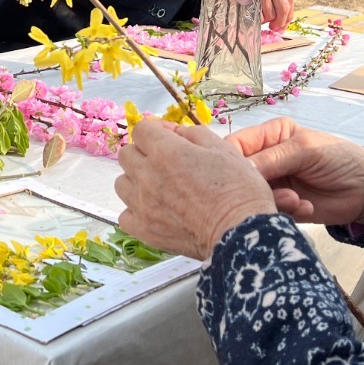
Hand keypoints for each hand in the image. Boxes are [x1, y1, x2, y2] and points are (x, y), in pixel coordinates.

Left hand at [114, 118, 276, 258]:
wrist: (241, 234)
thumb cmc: (238, 191)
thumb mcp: (223, 149)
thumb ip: (193, 134)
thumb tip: (174, 133)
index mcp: (167, 152)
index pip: (142, 129)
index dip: (157, 130)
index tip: (170, 138)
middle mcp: (148, 176)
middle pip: (127, 154)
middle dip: (144, 153)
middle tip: (165, 162)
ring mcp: (143, 205)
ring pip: (122, 183)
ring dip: (137, 181)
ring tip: (160, 188)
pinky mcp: (144, 230)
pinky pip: (125, 215)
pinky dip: (136, 211)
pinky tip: (155, 210)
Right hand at [229, 118, 363, 226]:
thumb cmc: (338, 158)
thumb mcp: (305, 150)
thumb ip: (271, 158)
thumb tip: (238, 170)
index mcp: (268, 137)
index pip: (234, 145)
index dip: (228, 160)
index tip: (234, 175)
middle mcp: (265, 160)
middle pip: (239, 174)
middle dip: (252, 186)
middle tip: (273, 192)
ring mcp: (272, 185)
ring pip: (251, 196)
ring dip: (272, 201)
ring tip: (295, 201)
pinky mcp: (281, 207)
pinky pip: (269, 211)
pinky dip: (285, 212)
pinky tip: (305, 207)